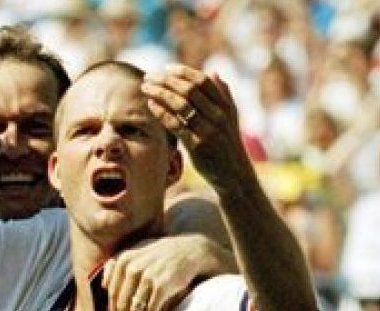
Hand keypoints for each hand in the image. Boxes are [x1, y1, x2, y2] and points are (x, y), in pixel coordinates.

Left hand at [103, 235, 236, 310]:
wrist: (190, 252)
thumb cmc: (161, 256)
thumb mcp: (138, 252)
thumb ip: (118, 265)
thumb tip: (102, 286)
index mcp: (125, 260)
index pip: (111, 291)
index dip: (112, 309)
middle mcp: (134, 267)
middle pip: (121, 302)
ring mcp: (148, 276)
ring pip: (134, 308)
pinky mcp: (162, 286)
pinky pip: (150, 309)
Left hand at [142, 64, 252, 192]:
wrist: (233, 174)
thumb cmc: (228, 144)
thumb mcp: (231, 118)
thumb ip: (224, 95)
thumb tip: (214, 72)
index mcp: (225, 106)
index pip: (202, 81)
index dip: (182, 72)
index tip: (165, 68)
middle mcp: (218, 116)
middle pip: (189, 90)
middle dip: (166, 80)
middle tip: (149, 77)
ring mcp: (208, 131)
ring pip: (180, 105)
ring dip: (160, 93)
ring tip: (145, 88)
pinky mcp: (197, 146)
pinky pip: (176, 125)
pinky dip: (162, 113)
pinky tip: (150, 105)